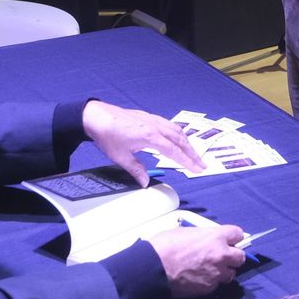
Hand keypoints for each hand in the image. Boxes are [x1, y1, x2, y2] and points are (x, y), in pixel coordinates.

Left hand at [82, 101, 202, 183]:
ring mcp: (153, 120)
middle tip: (202, 164)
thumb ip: (136, 170)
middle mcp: (155, 126)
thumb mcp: (120, 157)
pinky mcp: (148, 117)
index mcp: (151, 137)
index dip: (187, 161)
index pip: (174, 151)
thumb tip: (145, 182)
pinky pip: (169, 125)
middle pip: (180, 140)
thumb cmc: (107, 135)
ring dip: (187, 142)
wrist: (97, 116)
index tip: (197, 169)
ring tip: (193, 153)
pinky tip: (178, 137)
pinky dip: (178, 133)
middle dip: (193, 153)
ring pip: (176, 131)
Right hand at [148, 224, 246, 297]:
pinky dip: (210, 282)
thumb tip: (207, 240)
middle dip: (232, 257)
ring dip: (223, 271)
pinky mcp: (209, 288)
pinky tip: (198, 279)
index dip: (232, 237)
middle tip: (221, 257)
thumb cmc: (166, 245)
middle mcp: (221, 255)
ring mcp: (217, 273)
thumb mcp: (187, 232)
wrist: (155, 268)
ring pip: (230, 274)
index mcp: (216, 237)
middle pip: (240, 257)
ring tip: (210, 270)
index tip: (228, 240)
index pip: (238, 234)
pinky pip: (216, 284)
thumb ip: (203, 236)